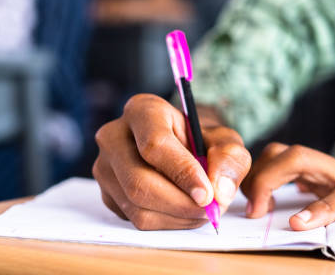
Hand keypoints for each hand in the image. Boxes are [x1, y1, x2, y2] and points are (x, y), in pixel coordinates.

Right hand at [93, 94, 250, 229]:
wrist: (182, 149)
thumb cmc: (200, 141)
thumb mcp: (224, 141)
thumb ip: (229, 158)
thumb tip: (219, 191)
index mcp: (142, 110)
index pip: (154, 145)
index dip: (182, 173)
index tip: (208, 194)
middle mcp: (113, 136)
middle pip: (139, 182)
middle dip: (180, 204)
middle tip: (210, 210)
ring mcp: (105, 166)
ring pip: (136, 206)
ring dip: (176, 217)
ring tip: (201, 209)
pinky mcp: (106, 193)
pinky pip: (134, 219)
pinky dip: (166, 223)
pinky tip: (183, 211)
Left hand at [242, 142, 334, 230]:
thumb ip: (331, 196)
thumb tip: (298, 206)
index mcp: (332, 173)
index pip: (282, 159)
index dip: (256, 175)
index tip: (241, 202)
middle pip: (283, 153)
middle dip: (255, 175)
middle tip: (246, 209)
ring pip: (303, 160)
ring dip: (271, 181)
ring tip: (259, 210)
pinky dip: (320, 209)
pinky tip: (299, 223)